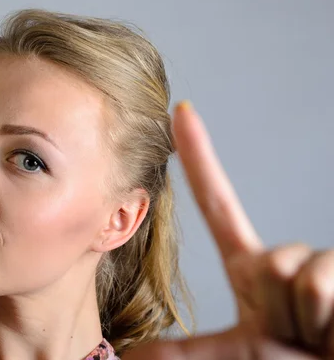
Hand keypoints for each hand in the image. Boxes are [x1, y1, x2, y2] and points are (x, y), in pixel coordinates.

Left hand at [122, 101, 332, 358]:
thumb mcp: (234, 358)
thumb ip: (187, 355)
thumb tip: (132, 357)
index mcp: (249, 271)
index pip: (218, 204)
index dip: (199, 156)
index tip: (180, 111)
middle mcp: (283, 261)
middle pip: (269, 263)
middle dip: (281, 309)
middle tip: (293, 339)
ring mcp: (319, 264)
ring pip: (294, 274)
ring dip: (305, 320)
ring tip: (316, 337)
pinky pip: (321, 286)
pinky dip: (329, 319)